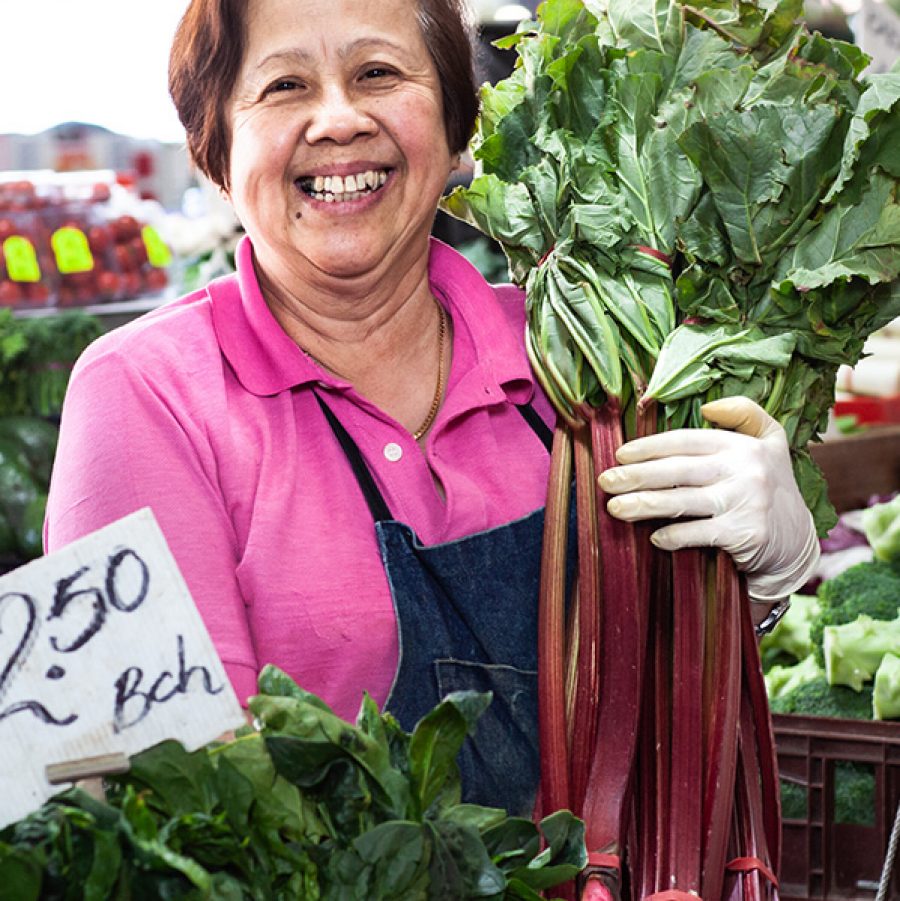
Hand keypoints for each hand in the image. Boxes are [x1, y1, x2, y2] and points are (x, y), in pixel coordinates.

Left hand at [597, 396, 818, 600]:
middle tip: (605, 481)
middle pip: (679, 470)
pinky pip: (698, 532)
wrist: (797, 544)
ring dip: (643, 505)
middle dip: (636, 475)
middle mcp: (747, 469)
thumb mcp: (770, 444)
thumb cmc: (769, 490)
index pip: (688, 440)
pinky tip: (653, 538)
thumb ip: (745, 415)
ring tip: (615, 508)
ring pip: (682, 500)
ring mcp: (747, 502)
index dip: (650, 446)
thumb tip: (708, 408)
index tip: (620, 454)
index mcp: (745, 445)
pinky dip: (672, 536)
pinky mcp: (747, 533)